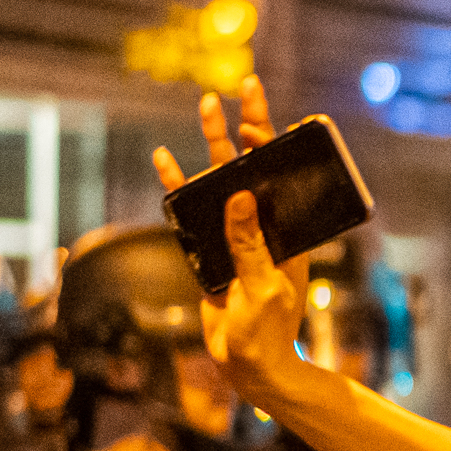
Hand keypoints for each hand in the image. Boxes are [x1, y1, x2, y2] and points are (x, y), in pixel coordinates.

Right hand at [155, 76, 317, 409]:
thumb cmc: (267, 331)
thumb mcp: (263, 287)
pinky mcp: (210, 249)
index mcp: (285, 233)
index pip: (280, 178)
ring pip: (220, 180)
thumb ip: (249, 244)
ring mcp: (235, 235)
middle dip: (246, 126)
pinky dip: (178, 184)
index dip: (269, 147)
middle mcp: (261, 226)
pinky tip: (165, 159)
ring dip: (212, 144)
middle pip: (251, 166)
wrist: (249, 365)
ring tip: (207, 104)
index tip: (257, 122)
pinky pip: (193, 211)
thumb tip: (241, 196)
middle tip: (243, 85)